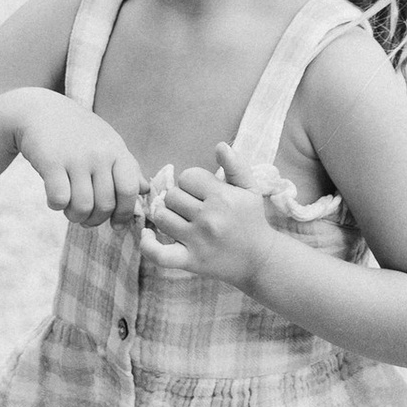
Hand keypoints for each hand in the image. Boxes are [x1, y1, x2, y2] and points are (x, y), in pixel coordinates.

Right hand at [7, 90, 146, 223]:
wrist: (40, 111)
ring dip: (75, 216)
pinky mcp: (51, 162)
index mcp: (116, 150)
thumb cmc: (77, 132)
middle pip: (105, 204)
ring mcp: (75, 157)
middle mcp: (99, 153)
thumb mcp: (107, 143)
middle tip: (86, 219)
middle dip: (96, 220)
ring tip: (70, 210)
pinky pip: (59, 199)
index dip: (124, 213)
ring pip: (83, 207)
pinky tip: (54, 199)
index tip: (116, 224)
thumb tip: (145, 189)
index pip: (129, 190)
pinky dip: (56, 206)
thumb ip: (127, 167)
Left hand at [142, 143, 278, 284]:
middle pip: (172, 196)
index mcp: (222, 197)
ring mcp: (197, 241)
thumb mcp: (250, 189)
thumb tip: (220, 145)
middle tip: (193, 207)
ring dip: (167, 215)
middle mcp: (209, 218)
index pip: (187, 177)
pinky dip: (147, 244)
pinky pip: (158, 253)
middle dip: (180, 198)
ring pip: (162, 217)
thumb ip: (236, 165)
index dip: (192, 182)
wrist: (259, 259)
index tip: (202, 192)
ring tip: (180, 219)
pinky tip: (148, 234)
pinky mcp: (189, 261)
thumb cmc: (251, 220)